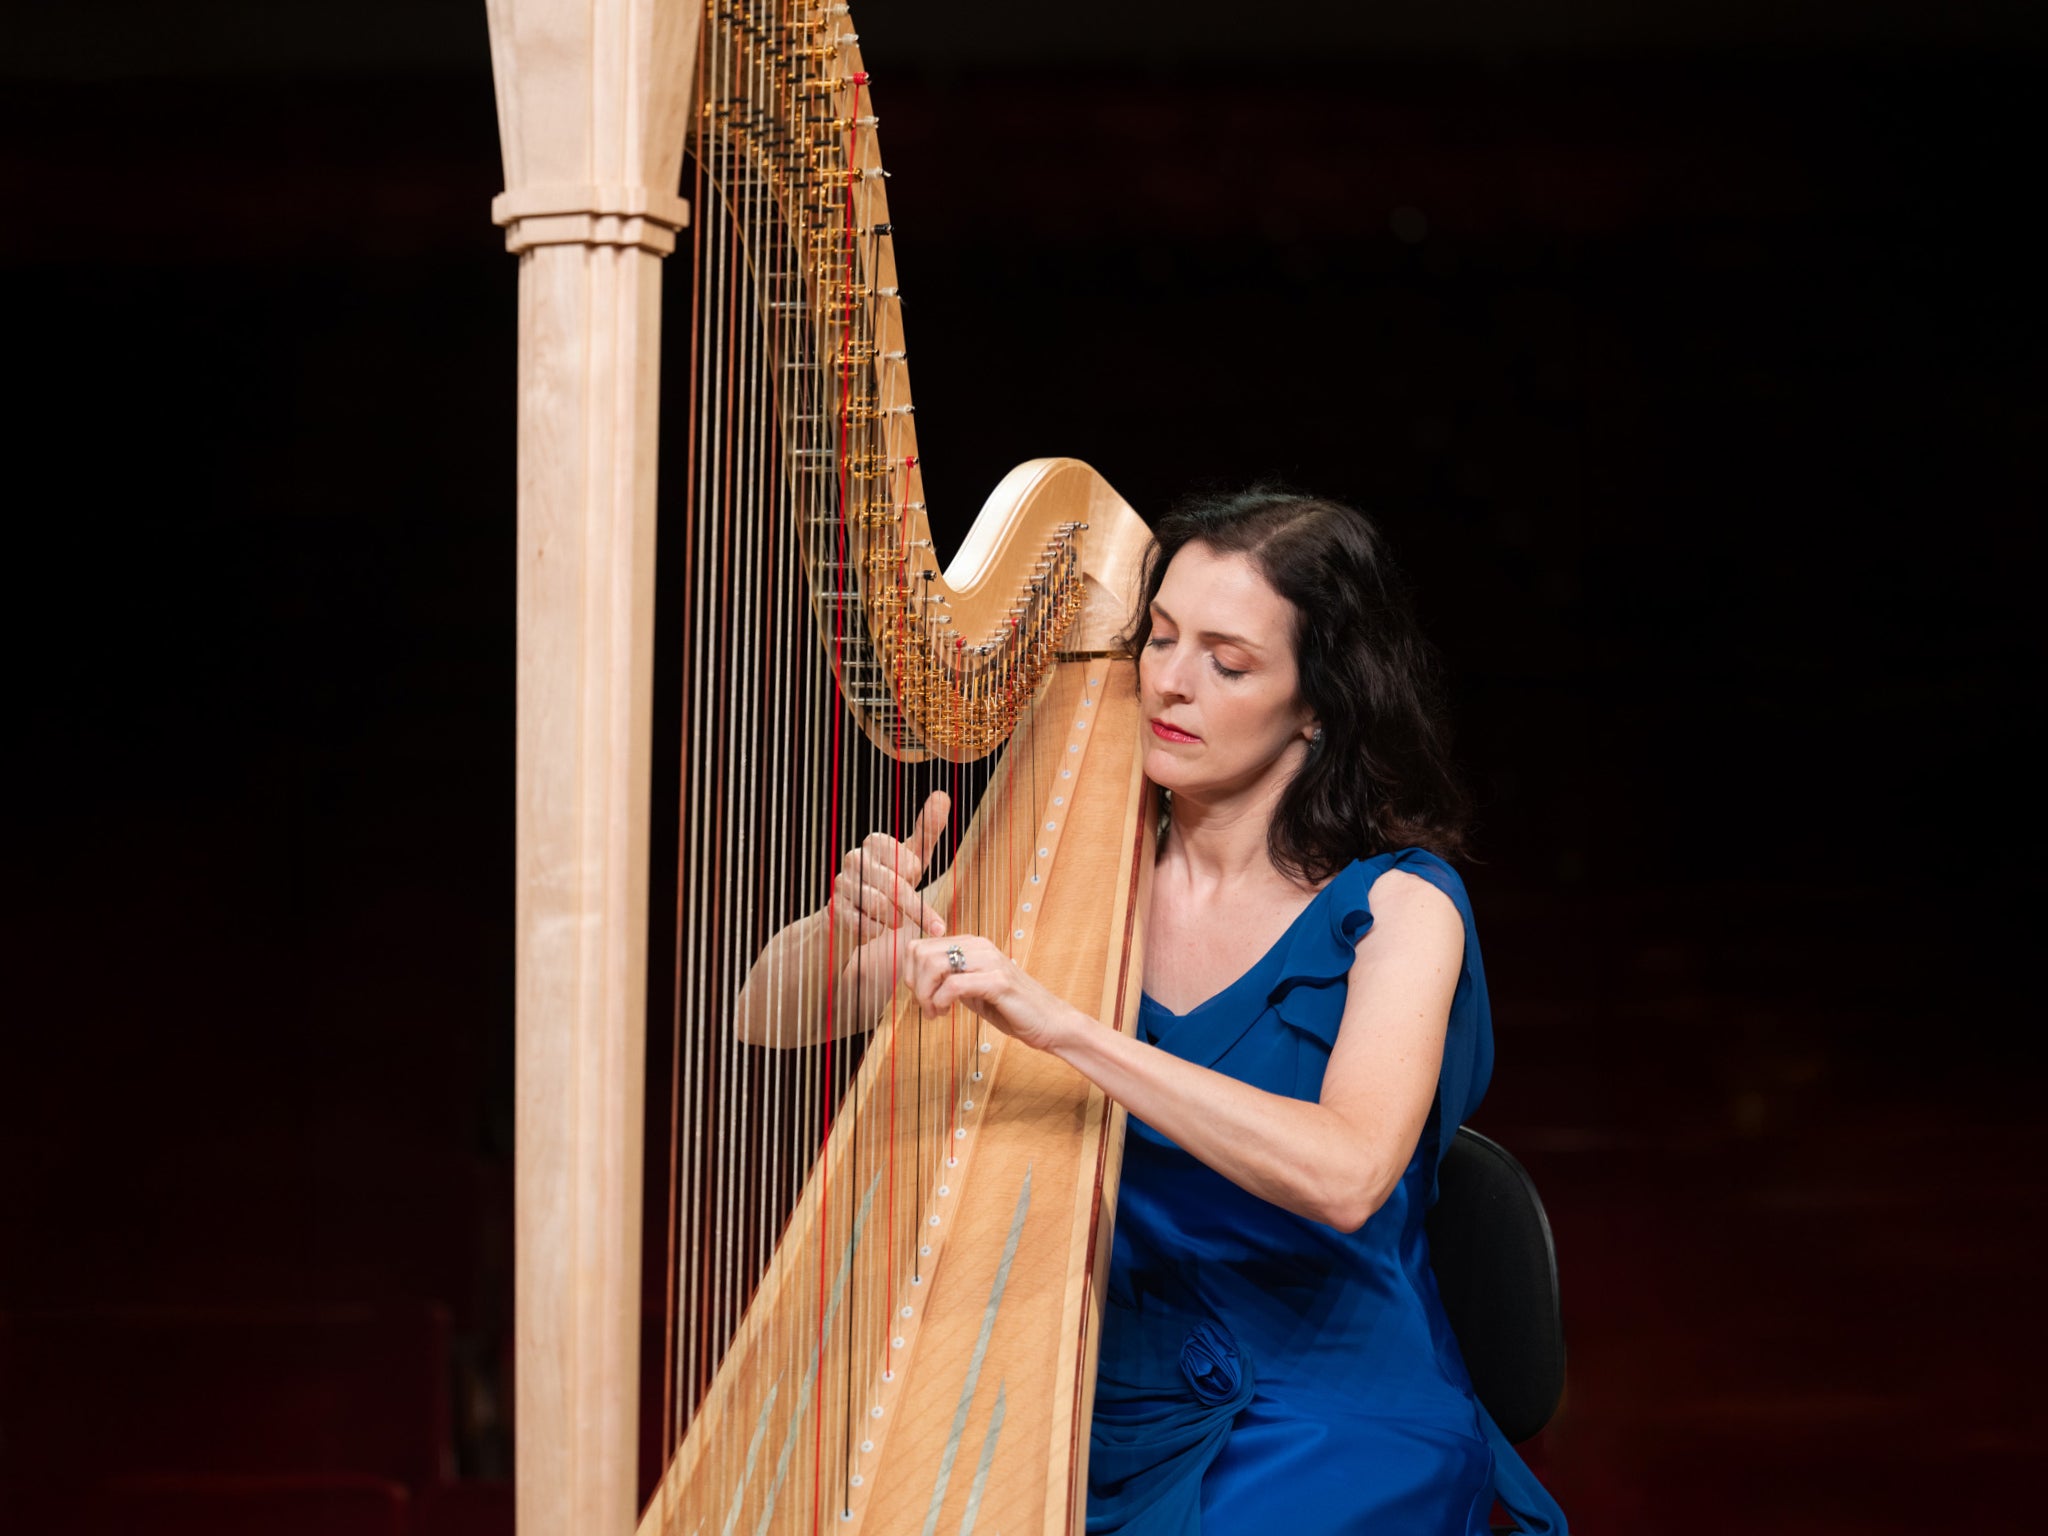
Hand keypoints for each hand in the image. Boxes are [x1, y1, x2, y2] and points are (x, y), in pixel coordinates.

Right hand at [830, 791, 949, 946]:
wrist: (854, 916)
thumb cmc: (891, 882)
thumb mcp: (914, 858)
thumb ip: (929, 829)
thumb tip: (942, 794)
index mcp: (874, 841)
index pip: (909, 864)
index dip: (915, 878)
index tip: (909, 878)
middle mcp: (854, 858)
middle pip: (897, 888)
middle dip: (915, 908)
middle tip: (927, 920)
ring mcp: (841, 883)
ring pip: (882, 908)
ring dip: (895, 919)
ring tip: (892, 917)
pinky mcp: (834, 910)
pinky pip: (867, 926)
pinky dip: (877, 931)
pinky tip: (873, 925)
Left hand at [902, 933, 1085, 1054]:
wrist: (1050, 1023)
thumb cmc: (1012, 1008)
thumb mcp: (973, 989)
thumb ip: (951, 979)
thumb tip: (918, 979)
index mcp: (972, 944)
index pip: (920, 945)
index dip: (910, 973)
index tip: (920, 995)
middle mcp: (980, 946)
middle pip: (921, 952)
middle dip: (914, 984)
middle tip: (926, 1007)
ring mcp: (990, 961)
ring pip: (934, 965)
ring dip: (925, 994)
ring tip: (935, 1012)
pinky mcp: (998, 981)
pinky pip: (953, 986)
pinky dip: (941, 1002)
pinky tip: (945, 1014)